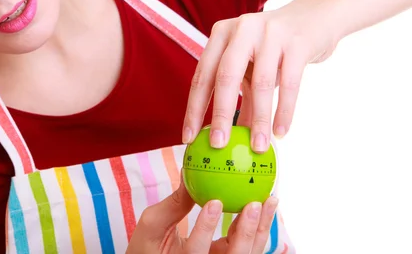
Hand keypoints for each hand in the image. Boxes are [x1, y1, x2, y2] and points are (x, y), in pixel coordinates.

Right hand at [126, 177, 278, 252]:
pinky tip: (267, 209)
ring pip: (246, 253)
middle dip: (246, 231)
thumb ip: (172, 204)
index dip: (206, 227)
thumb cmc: (146, 246)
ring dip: (260, 228)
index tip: (214, 202)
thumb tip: (188, 171)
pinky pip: (248, 249)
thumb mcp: (152, 225)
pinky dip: (258, 230)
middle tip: (254, 203)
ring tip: (269, 200)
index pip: (196, 250)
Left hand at [182, 6, 337, 151]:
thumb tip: (230, 139)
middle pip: (225, 77)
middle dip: (220, 114)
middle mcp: (241, 29)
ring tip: (258, 146)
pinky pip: (290, 83)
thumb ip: (241, 96)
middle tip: (218, 145)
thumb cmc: (275, 47)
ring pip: (261, 83)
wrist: (317, 15)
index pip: (202, 76)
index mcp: (221, 34)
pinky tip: (281, 132)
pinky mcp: (297, 42)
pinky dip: (285, 110)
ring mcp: (270, 32)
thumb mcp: (253, 66)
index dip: (193, 109)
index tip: (189, 138)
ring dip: (259, 119)